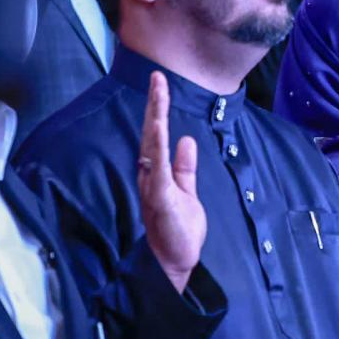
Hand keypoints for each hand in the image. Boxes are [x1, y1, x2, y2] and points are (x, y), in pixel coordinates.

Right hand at [137, 71, 203, 292]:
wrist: (174, 262)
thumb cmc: (179, 231)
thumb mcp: (188, 192)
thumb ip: (185, 167)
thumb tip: (187, 140)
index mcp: (158, 173)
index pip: (157, 135)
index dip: (158, 109)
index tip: (161, 84)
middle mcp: (151, 175)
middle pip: (151, 134)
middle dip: (154, 104)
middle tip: (157, 76)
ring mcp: (153, 186)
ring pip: (152, 146)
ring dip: (155, 118)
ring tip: (157, 92)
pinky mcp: (159, 198)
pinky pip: (157, 169)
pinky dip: (157, 148)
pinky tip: (159, 128)